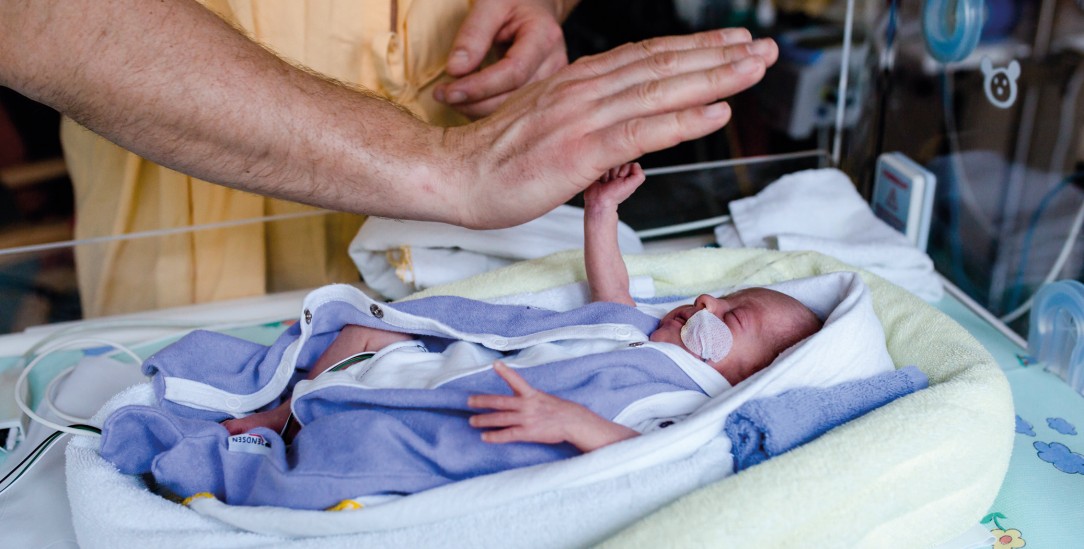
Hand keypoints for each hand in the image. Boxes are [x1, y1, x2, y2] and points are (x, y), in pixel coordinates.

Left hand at [434, 0, 567, 118]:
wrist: (536, 6)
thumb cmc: (512, 1)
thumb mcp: (490, 5)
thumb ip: (473, 34)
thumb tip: (455, 71)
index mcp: (545, 37)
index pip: (513, 72)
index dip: (480, 86)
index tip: (448, 92)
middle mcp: (555, 63)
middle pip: (514, 97)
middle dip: (474, 102)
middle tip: (441, 95)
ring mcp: (551, 82)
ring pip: (514, 110)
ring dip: (478, 109)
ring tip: (451, 97)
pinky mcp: (542, 93)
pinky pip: (514, 110)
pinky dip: (487, 110)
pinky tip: (468, 101)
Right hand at [440, 28, 778, 228]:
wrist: (454, 174)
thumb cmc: (499, 155)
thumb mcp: (550, 121)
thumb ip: (590, 118)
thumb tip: (624, 134)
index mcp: (581, 81)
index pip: (648, 57)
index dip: (696, 47)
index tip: (733, 41)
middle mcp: (587, 89)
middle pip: (664, 65)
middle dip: (720, 55)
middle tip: (763, 48)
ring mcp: (585, 117)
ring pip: (662, 91)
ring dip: (714, 78)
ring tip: (753, 68)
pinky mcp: (580, 150)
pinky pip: (642, 132)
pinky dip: (683, 120)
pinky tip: (716, 112)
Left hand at [468, 361, 584, 444]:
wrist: (573, 423)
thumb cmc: (559, 410)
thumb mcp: (543, 398)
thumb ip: (528, 398)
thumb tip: (516, 399)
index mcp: (531, 394)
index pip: (516, 380)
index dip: (505, 372)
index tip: (495, 364)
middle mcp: (527, 405)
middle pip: (500, 402)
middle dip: (483, 401)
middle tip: (469, 401)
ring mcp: (526, 419)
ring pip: (500, 419)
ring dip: (484, 420)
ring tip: (472, 421)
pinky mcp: (528, 432)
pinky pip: (507, 434)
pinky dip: (494, 436)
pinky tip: (485, 437)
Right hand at [584, 162, 644, 210]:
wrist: (600, 200)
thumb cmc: (614, 196)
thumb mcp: (632, 186)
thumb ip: (639, 175)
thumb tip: (636, 164)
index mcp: (627, 173)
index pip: (627, 162)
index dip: (624, 170)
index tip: (621, 178)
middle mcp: (618, 170)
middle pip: (618, 161)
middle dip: (615, 172)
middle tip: (613, 181)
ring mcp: (608, 169)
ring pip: (609, 162)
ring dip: (607, 173)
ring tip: (606, 181)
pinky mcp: (599, 169)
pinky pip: (600, 163)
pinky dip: (600, 172)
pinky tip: (601, 179)